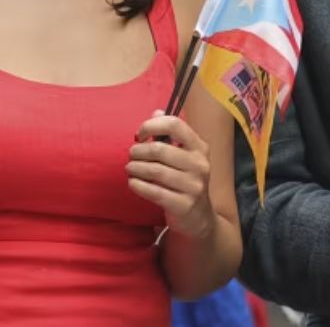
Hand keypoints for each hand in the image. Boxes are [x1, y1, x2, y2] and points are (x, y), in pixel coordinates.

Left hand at [126, 109, 215, 239]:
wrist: (199, 218)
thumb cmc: (184, 180)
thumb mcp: (183, 155)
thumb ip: (170, 133)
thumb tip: (156, 112)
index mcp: (200, 148)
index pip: (175, 125)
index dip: (151, 126)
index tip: (139, 135)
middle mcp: (200, 165)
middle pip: (159, 149)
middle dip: (138, 151)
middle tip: (131, 155)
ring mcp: (194, 186)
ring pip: (155, 171)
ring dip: (135, 168)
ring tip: (130, 169)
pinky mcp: (184, 205)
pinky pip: (155, 192)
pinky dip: (138, 185)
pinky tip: (133, 183)